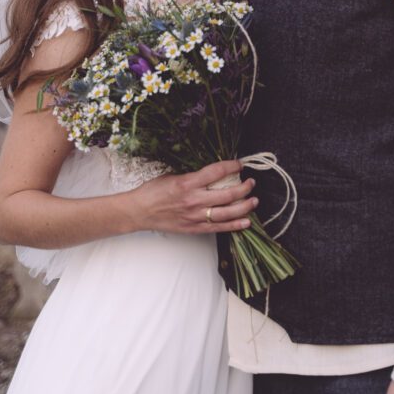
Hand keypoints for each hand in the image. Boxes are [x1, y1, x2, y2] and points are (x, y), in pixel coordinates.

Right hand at [128, 160, 256, 234]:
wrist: (139, 212)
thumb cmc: (153, 192)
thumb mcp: (173, 176)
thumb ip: (194, 177)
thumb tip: (213, 174)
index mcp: (187, 183)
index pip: (217, 172)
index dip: (232, 167)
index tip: (239, 165)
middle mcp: (194, 200)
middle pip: (227, 194)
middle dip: (244, 187)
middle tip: (251, 183)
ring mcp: (195, 216)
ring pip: (227, 212)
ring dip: (244, 206)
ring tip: (254, 201)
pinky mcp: (194, 228)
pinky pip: (219, 228)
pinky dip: (235, 225)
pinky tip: (246, 221)